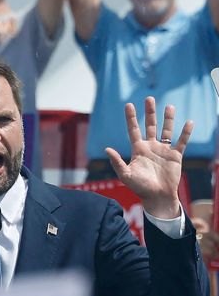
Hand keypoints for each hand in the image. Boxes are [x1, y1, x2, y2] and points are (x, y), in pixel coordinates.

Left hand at [107, 97, 191, 219]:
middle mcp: (151, 147)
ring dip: (168, 119)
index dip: (131, 118)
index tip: (128, 105)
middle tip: (149, 98)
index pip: (133, 130)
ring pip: (166, 131)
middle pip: (150, 126)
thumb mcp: (125, 175)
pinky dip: (185, 133)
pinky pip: (181, 142)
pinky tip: (188, 122)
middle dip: (150, 113)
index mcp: (138, 150)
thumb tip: (107, 149)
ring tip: (169, 107)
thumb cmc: (139, 187)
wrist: (157, 197)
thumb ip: (117, 162)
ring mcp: (163, 150)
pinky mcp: (175, 155)